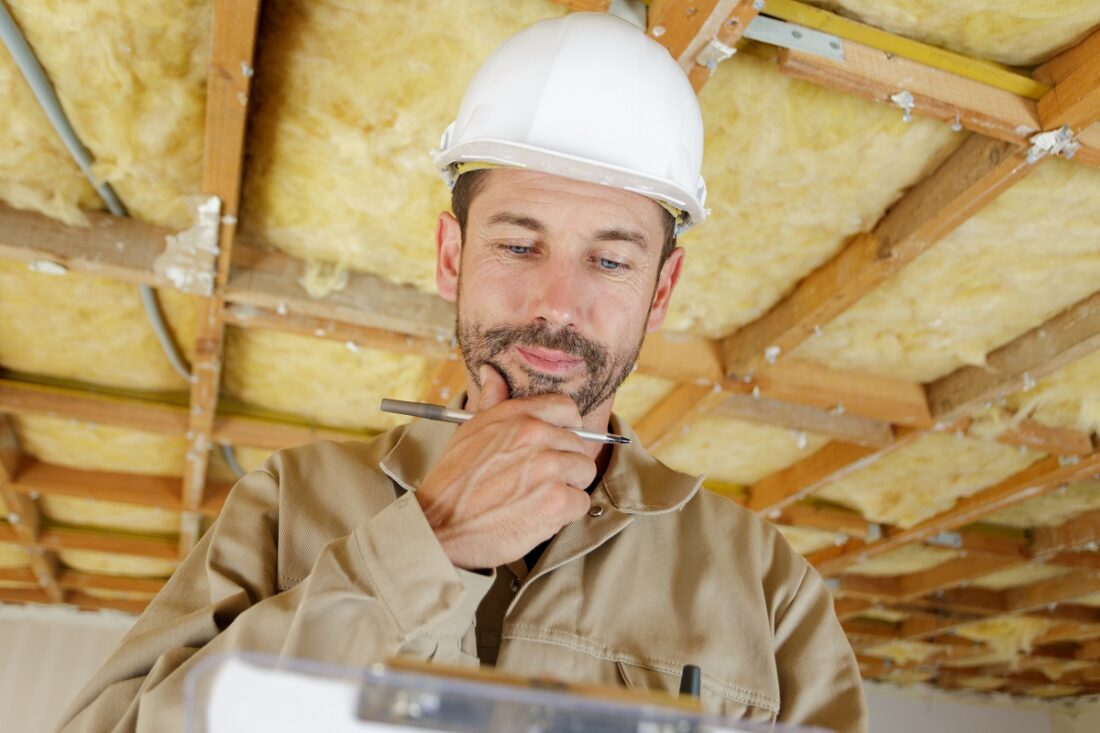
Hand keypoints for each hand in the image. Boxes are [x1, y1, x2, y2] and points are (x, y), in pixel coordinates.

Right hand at [414, 365, 594, 569]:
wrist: (441, 524)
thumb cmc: (455, 479)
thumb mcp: (470, 430)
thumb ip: (493, 401)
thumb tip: (492, 372)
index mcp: (518, 416)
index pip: (567, 408)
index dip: (567, 427)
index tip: (556, 443)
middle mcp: (537, 436)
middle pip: (579, 445)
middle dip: (564, 464)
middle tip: (535, 480)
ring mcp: (549, 468)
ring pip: (584, 472)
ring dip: (567, 487)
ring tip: (535, 497)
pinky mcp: (556, 501)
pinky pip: (581, 503)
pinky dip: (565, 513)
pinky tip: (537, 514)